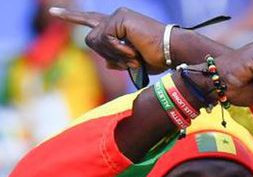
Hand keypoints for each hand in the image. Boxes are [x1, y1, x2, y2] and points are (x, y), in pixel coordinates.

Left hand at [50, 6, 166, 72]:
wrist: (174, 52)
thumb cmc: (160, 59)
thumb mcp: (134, 63)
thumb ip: (118, 61)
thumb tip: (108, 64)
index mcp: (119, 25)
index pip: (91, 20)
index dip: (71, 17)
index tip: (53, 11)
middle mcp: (116, 17)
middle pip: (91, 40)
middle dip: (106, 55)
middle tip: (130, 59)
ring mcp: (117, 16)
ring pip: (96, 41)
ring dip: (114, 54)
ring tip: (135, 54)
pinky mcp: (120, 19)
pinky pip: (106, 40)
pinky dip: (119, 51)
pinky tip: (133, 50)